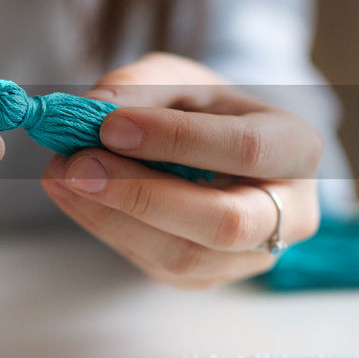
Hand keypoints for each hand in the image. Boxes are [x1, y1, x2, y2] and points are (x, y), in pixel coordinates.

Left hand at [42, 53, 320, 287]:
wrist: (215, 152)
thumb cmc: (205, 110)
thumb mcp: (181, 78)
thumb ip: (143, 84)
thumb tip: (97, 106)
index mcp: (297, 148)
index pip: (246, 150)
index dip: (177, 139)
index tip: (110, 125)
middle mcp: (290, 214)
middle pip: (224, 223)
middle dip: (143, 195)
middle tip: (77, 163)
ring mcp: (250, 257)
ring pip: (184, 256)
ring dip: (111, 217)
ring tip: (61, 175)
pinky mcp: (206, 279)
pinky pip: (155, 265)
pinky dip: (106, 229)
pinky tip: (72, 196)